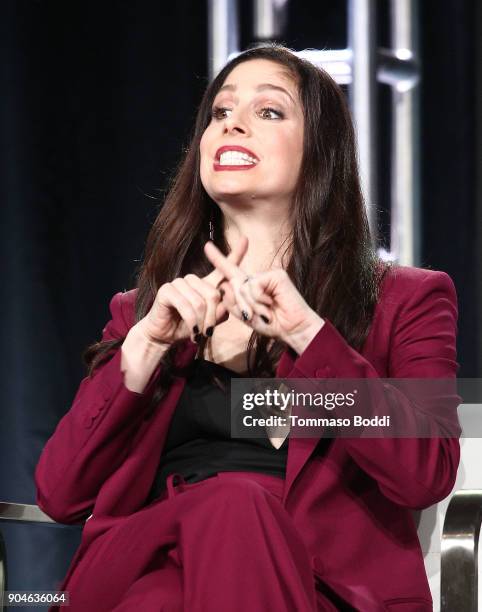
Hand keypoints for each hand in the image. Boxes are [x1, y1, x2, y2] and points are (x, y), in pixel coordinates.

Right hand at [137, 239, 248, 345]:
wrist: (164, 336)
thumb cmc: (188, 327)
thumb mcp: (210, 322)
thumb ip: (221, 312)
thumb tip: (229, 304)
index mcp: (205, 284)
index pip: (222, 267)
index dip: (236, 254)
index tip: (245, 239)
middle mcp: (193, 279)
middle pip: (213, 294)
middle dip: (213, 318)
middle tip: (209, 333)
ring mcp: (178, 282)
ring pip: (200, 302)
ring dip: (201, 323)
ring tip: (199, 334)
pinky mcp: (166, 290)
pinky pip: (186, 307)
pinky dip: (192, 322)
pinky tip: (192, 331)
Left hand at [203, 236, 324, 352]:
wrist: (292, 330)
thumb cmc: (271, 324)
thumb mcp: (246, 316)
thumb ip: (232, 303)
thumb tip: (224, 284)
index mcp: (248, 287)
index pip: (230, 272)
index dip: (218, 259)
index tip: (207, 246)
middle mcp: (256, 278)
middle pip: (233, 284)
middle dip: (240, 304)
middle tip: (253, 316)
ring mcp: (267, 274)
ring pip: (243, 286)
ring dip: (251, 304)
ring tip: (265, 313)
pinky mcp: (276, 274)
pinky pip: (254, 285)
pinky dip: (259, 298)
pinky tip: (271, 303)